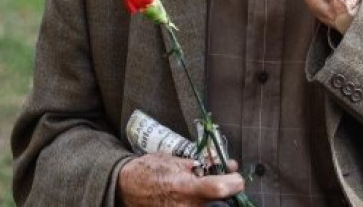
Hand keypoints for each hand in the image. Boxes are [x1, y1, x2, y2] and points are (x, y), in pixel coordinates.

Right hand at [117, 154, 243, 205]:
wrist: (128, 187)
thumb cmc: (150, 170)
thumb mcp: (177, 160)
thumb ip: (203, 164)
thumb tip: (226, 165)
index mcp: (186, 188)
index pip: (222, 189)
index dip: (235, 181)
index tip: (235, 174)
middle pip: (222, 202)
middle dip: (226, 188)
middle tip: (223, 176)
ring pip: (212, 206)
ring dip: (215, 196)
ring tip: (205, 184)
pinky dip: (204, 201)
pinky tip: (197, 193)